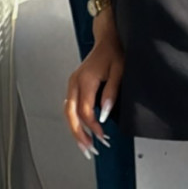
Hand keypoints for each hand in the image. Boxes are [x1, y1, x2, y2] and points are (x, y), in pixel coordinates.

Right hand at [63, 30, 121, 158]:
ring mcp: (72, 83)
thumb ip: (111, 93)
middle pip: (70, 115)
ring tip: (85, 146)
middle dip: (78, 135)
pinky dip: (75, 121)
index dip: (92, 127)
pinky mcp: (74, 85)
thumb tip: (104, 115)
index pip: (84, 110)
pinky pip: (71, 107)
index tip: (103, 137)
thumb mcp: (119, 71)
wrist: (108, 38)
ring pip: (68, 112)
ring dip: (75, 130)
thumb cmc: (115, 52)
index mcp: (85, 80)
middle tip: (88, 150)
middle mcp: (74, 82)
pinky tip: (83, 131)